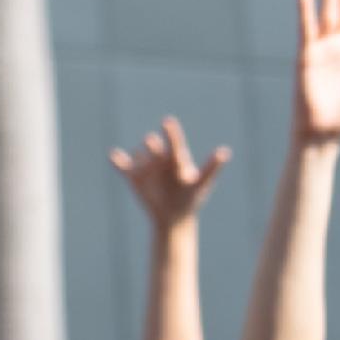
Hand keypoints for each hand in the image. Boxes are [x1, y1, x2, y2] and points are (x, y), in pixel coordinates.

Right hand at [111, 116, 229, 227]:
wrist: (173, 217)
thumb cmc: (190, 199)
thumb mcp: (201, 184)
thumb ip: (212, 167)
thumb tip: (225, 151)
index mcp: (176, 157)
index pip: (174, 141)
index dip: (171, 132)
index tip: (168, 121)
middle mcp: (159, 158)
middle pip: (154, 145)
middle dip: (152, 144)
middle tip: (152, 142)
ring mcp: (146, 167)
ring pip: (139, 155)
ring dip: (139, 156)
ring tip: (141, 162)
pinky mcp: (133, 177)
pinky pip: (123, 166)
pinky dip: (118, 161)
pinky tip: (113, 155)